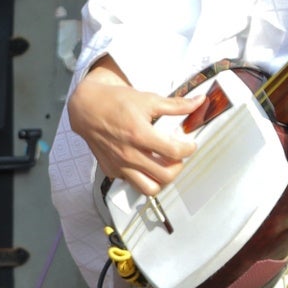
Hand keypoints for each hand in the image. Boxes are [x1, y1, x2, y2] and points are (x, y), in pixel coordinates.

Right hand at [68, 63, 205, 196]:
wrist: (87, 108)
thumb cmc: (116, 101)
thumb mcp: (148, 99)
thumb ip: (176, 105)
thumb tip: (199, 102)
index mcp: (140, 134)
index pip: (174, 152)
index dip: (189, 149)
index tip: (190, 144)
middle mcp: (129, 154)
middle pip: (166, 175)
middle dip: (178, 166)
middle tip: (177, 156)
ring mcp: (119, 165)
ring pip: (149, 189)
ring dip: (161, 179)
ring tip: (164, 166)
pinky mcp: (111, 170)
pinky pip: (132, 182)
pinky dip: (142, 177)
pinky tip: (144, 164)